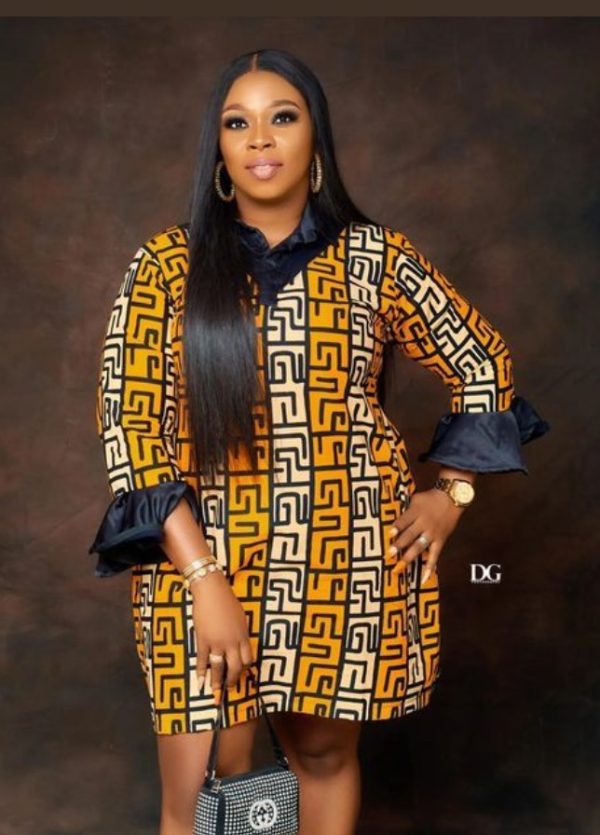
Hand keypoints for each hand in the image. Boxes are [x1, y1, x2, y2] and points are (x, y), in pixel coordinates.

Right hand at [191, 571, 256, 703]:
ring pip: (219, 668)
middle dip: (232, 680)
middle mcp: (232, 642)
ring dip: (217, 683)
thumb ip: (240, 632)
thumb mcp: (240, 617)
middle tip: (229, 689)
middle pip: (235, 667)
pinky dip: (201, 672)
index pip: (248, 659)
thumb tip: (240, 643)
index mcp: (243, 636)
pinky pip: (203, 660)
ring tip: (215, 694)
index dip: (245, 669)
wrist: (212, 591)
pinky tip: (200, 682)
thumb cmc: (227, 600)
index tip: (241, 675)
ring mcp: (217, 642)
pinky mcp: (203, 640)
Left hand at [388, 488, 465, 582]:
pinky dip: (430, 567)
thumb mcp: (415, 499)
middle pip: (410, 535)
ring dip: (409, 557)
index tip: (389, 534)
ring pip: (419, 546)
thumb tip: (393, 525)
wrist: (452, 498)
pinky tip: (424, 578)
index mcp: (416, 512)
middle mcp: (424, 523)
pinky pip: (435, 555)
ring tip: (399, 567)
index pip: (404, 520)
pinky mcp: (440, 541)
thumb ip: (406, 512)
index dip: (397, 527)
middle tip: (389, 554)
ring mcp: (432, 533)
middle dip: (399, 545)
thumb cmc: (430, 498)